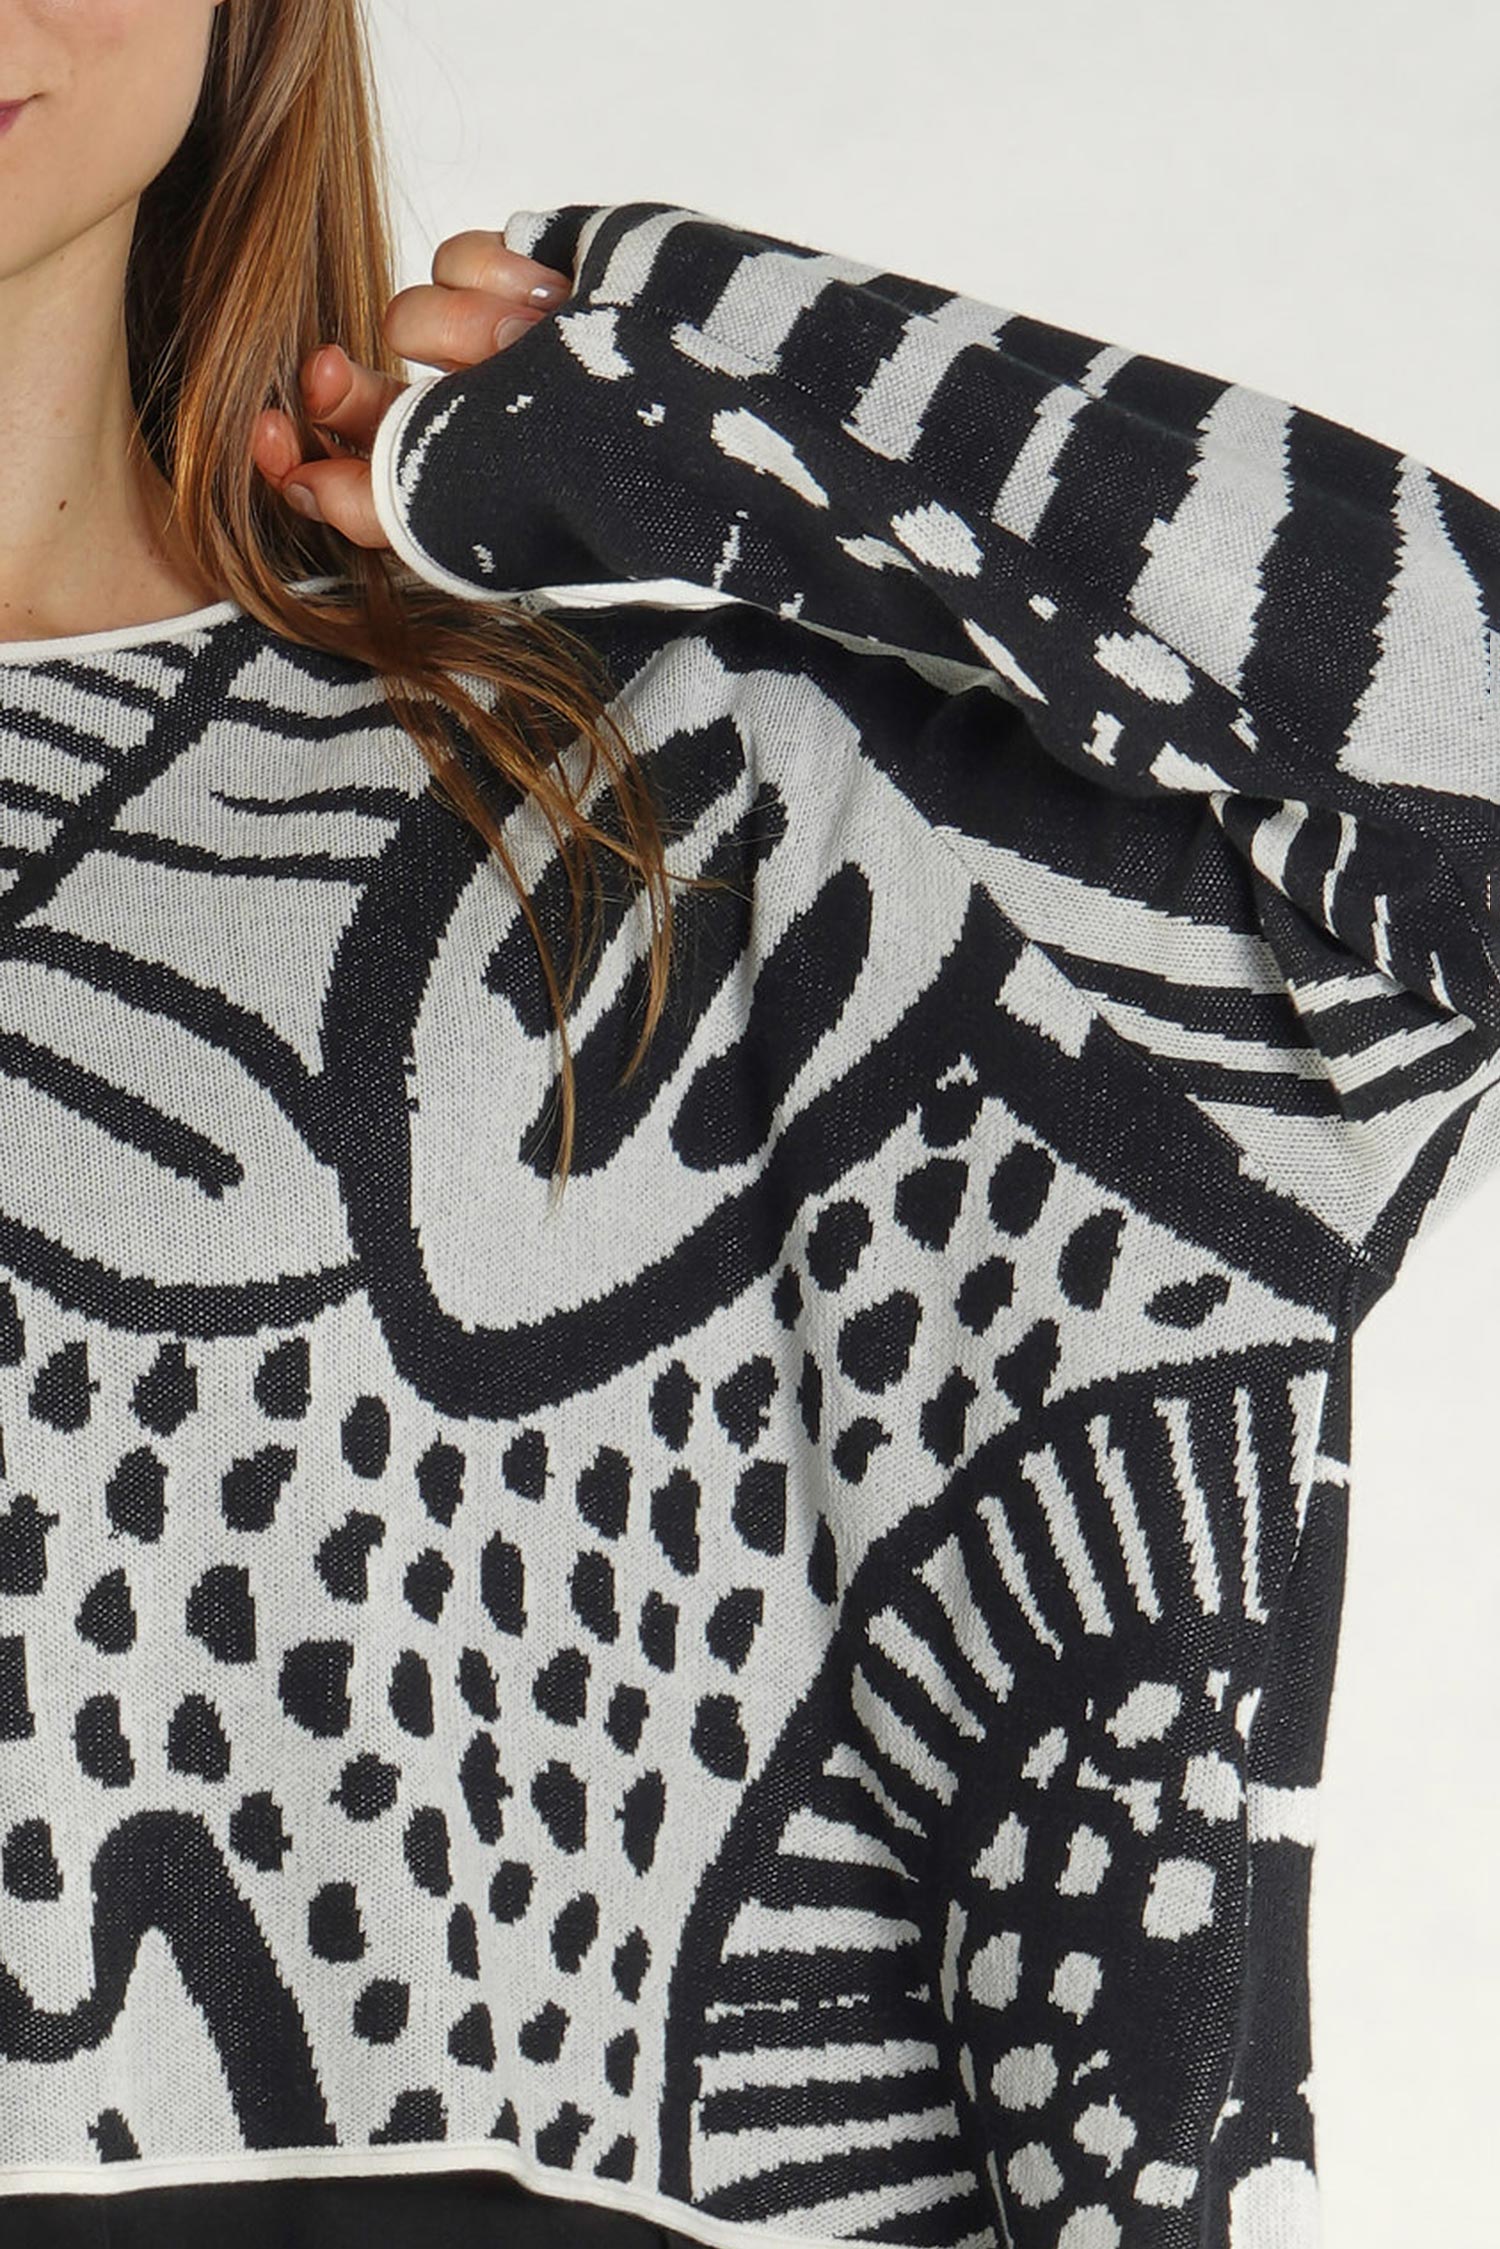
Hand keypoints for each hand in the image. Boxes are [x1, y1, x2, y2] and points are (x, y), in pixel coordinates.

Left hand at [251, 230, 572, 550]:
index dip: (301, 459)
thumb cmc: (594, 467)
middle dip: (342, 391)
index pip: (352, 482)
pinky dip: (500, 277)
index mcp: (456, 498)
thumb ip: (378, 507)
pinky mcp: (519, 279)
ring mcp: (494, 350)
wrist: (686, 383)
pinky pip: (460, 259)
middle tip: (324, 374)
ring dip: (467, 330)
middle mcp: (467, 428)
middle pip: (360, 396)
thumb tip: (301, 490)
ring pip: (410, 316)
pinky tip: (552, 298)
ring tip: (530, 342)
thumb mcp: (474, 510)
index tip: (269, 435)